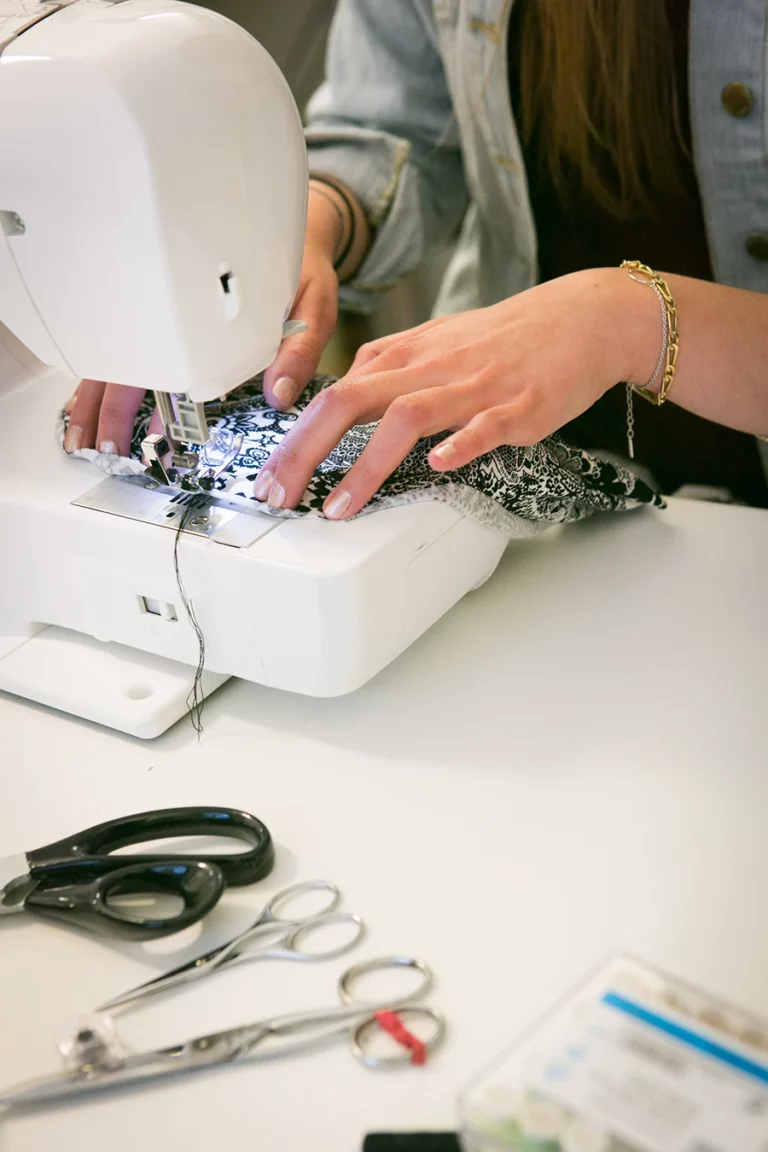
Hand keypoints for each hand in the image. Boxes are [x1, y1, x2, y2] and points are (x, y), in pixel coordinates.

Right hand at [64, 191, 339, 455]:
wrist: (296, 230)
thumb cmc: (300, 268)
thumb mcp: (311, 305)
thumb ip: (298, 350)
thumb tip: (278, 395)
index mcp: (206, 310)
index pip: (160, 357)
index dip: (138, 395)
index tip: (130, 433)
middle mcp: (177, 314)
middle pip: (125, 364)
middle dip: (107, 410)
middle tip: (101, 447)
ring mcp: (166, 317)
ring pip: (116, 361)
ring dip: (96, 400)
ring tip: (85, 436)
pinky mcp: (167, 323)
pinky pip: (127, 355)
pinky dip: (106, 382)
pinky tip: (95, 407)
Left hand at [252, 268, 657, 517]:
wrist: (582, 319)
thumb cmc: (507, 338)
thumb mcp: (437, 342)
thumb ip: (389, 369)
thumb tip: (346, 390)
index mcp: (407, 354)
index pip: (333, 392)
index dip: (294, 437)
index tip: (271, 476)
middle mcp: (431, 368)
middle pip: (350, 401)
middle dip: (305, 451)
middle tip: (278, 494)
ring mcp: (474, 387)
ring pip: (407, 417)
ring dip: (366, 465)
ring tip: (339, 507)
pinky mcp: (518, 406)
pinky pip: (484, 425)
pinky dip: (459, 444)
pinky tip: (437, 466)